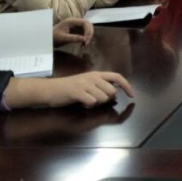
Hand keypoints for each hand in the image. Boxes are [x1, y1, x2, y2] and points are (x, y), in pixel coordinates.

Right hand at [4, 71, 133, 108]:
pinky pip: (92, 102)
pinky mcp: (78, 92)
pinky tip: (81, 103)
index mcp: (96, 74)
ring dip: (96, 103)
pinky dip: (88, 106)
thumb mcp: (87, 83)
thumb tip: (114, 93)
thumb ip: (100, 86)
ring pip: (103, 98)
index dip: (127, 86)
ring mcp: (85, 84)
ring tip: (86, 101)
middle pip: (112, 92)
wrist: (49, 90)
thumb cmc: (69, 88)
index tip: (132, 96)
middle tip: (94, 100)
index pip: (117, 77)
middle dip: (106, 100)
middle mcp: (93, 77)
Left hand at [52, 18, 93, 45]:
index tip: (86, 39)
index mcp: (71, 21)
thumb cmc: (53, 37)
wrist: (48, 39)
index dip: (88, 30)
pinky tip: (82, 44)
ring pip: (88, 29)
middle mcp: (75, 22)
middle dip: (89, 33)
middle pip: (88, 25)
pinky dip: (85, 38)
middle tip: (86, 43)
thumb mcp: (63, 38)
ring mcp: (76, 26)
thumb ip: (74, 38)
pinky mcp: (77, 31)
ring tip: (84, 45)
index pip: (85, 23)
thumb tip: (84, 39)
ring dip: (88, 36)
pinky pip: (85, 33)